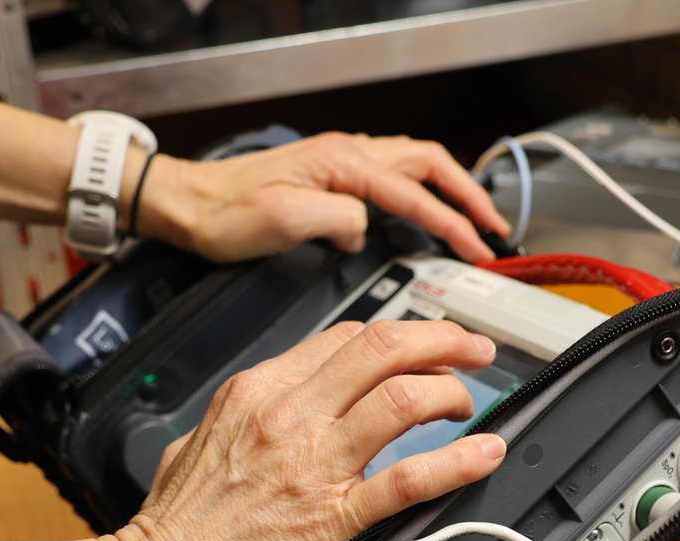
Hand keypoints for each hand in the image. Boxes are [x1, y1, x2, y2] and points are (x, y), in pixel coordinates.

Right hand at [117, 319, 507, 540]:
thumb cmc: (172, 526)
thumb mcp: (197, 441)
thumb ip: (244, 417)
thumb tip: (277, 410)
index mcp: (256, 391)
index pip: (345, 338)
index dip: (397, 335)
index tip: (421, 344)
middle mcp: (287, 414)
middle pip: (382, 347)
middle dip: (440, 340)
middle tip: (470, 349)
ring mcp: (311, 462)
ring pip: (401, 396)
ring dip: (450, 390)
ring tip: (468, 401)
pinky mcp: (329, 515)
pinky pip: (407, 477)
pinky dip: (456, 461)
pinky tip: (483, 454)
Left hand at [133, 133, 510, 263]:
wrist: (186, 205)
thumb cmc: (223, 213)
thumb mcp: (282, 219)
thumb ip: (336, 219)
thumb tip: (365, 228)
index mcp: (341, 162)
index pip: (414, 191)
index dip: (451, 221)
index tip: (477, 246)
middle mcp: (344, 154)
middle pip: (427, 163)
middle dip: (466, 194)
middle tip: (493, 227)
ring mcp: (338, 164)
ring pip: (411, 166)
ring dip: (447, 190)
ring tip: (471, 219)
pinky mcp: (329, 179)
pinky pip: (389, 180)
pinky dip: (418, 194)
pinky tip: (421, 215)